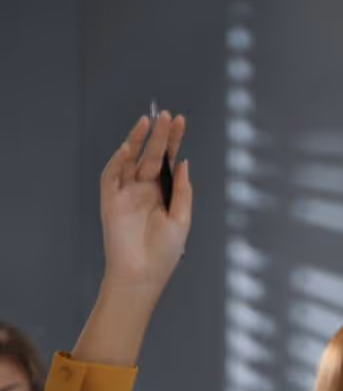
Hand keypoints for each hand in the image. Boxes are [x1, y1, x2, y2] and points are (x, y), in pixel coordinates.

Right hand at [99, 112, 191, 296]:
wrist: (143, 275)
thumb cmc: (165, 252)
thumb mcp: (181, 219)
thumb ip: (182, 190)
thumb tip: (184, 162)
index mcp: (163, 193)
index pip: (169, 161)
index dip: (174, 141)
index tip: (181, 122)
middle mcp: (144, 190)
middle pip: (152, 156)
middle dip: (160, 136)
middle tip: (168, 116)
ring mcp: (126, 194)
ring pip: (131, 160)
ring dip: (139, 141)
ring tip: (149, 121)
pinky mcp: (110, 201)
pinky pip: (112, 176)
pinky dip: (119, 161)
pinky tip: (129, 147)